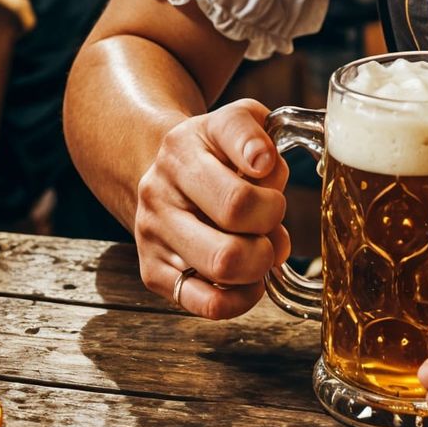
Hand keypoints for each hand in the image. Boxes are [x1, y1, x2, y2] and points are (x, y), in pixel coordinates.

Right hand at [133, 99, 290, 319]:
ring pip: (222, 261)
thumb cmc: (214, 154)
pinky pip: (206, 302)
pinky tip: (250, 281)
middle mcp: (162, 184)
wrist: (162, 176)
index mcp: (186, 142)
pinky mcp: (152, 271)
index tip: (269, 166)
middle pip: (236, 207)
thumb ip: (266, 147)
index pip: (235, 139)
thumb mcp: (239, 124)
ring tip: (261, 250)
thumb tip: (274, 209)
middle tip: (271, 219)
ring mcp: (153, 231)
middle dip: (272, 218)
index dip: (268, 160)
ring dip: (259, 261)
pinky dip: (241, 298)